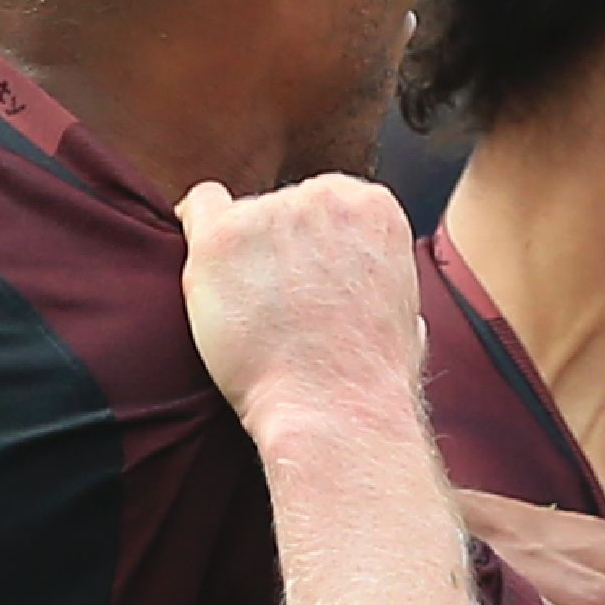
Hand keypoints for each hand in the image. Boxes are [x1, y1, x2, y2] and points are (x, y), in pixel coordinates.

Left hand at [178, 175, 425, 445]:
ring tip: (253, 318)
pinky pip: (198, 211)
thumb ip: (381, 277)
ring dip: (238, 259)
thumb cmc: (369, 378)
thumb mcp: (405, 313)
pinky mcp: (222, 237)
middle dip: (274, 249)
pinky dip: (199, 242)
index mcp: (373, 207)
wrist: (333, 409)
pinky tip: (209, 280)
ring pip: (238, 219)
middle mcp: (324, 196)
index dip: (310, 248)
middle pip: (279, 206)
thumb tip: (373, 286)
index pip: (324, 203)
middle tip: (276, 308)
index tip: (304, 286)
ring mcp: (270, 212)